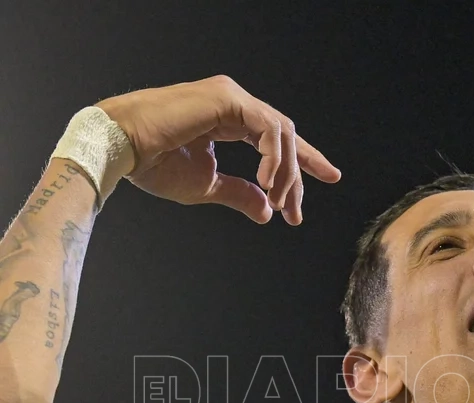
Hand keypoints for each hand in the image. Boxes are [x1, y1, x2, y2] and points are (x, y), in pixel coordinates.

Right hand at [94, 75, 340, 224]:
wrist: (121, 149)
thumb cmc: (153, 164)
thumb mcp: (207, 186)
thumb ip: (240, 193)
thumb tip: (267, 213)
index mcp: (229, 119)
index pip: (278, 139)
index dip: (305, 160)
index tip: (330, 177)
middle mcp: (234, 103)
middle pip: (286, 137)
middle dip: (299, 175)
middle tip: (296, 212)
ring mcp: (231, 97)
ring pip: (282, 134)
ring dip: (287, 173)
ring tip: (279, 202)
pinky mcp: (227, 98)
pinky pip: (268, 129)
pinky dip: (275, 157)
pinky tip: (269, 182)